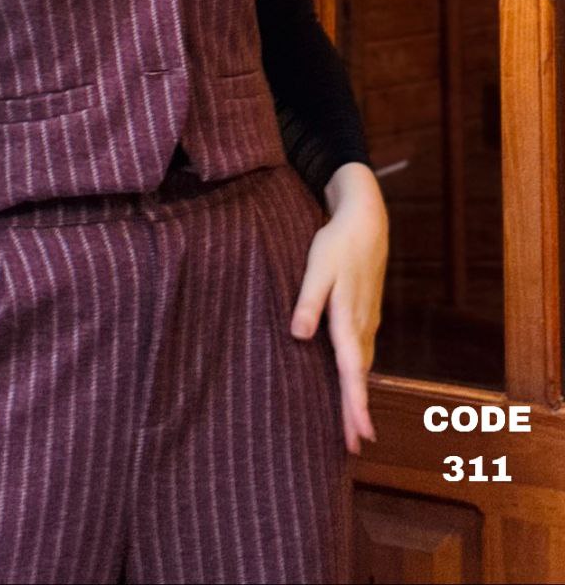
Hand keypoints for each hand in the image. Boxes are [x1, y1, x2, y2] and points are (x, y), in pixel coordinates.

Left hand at [289, 164, 387, 454]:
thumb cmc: (338, 243)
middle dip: (357, 411)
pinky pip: (362, 353)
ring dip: (358, 395)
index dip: (355, 403)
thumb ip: (308, 301)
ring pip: (363, 366)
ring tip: (353, 426)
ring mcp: (367, 320)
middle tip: (355, 446)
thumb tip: (299, 335)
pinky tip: (353, 382)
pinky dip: (359, 375)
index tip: (361, 433)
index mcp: (350, 319)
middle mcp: (363, 325)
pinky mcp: (365, 314)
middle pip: (359, 377)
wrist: (367, 221)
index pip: (352, 370)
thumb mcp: (318, 267)